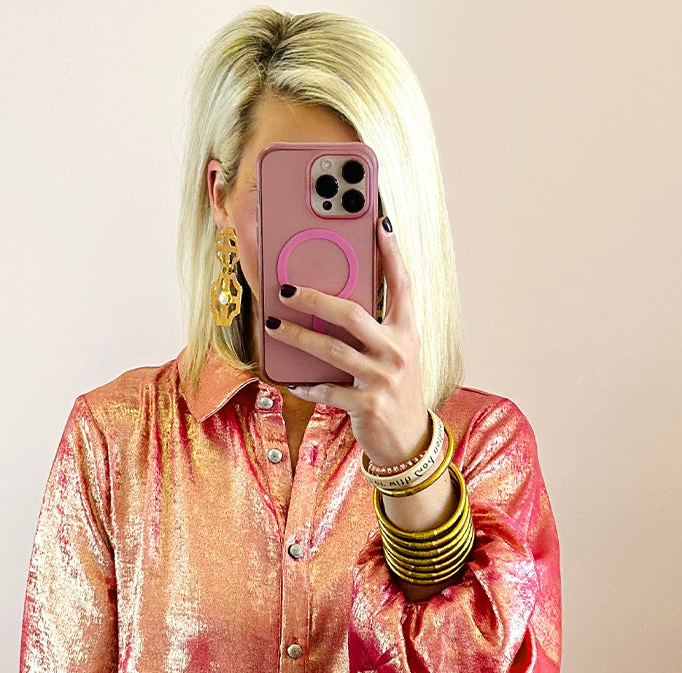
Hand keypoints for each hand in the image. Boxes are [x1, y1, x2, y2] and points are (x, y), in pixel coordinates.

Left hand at [264, 216, 432, 469]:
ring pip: (331, 350)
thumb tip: (336, 303)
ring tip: (274, 326)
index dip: (391, 253)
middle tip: (286, 289)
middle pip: (351, 314)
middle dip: (315, 299)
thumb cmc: (395, 391)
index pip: (401, 285)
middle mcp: (397, 352)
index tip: (379, 223)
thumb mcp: (396, 355)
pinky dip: (307, 384)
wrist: (408, 441)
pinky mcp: (366, 405)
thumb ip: (376, 329)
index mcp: (406, 333)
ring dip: (298, 337)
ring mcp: (382, 379)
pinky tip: (291, 379)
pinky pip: (327, 390)